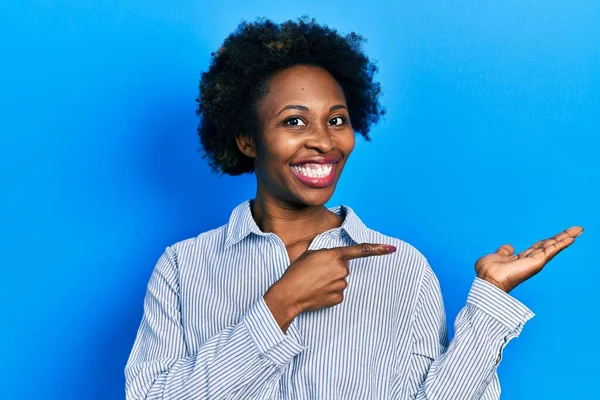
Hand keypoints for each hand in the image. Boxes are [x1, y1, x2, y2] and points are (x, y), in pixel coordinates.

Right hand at [264, 243, 395, 331]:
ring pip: (340, 280)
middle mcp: (342, 270)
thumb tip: (335, 261)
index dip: (378, 249)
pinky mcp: (339, 298)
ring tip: (313, 282)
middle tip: (315, 272)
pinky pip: (337, 292)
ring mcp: (341, 285)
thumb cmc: (296, 272)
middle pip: (343, 267)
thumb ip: (327, 254)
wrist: (289, 294)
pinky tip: (317, 292)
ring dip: (330, 280)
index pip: (361, 250)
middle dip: (332, 268)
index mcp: (335, 255)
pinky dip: (329, 292)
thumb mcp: (310, 254)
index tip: (392, 249)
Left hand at [475, 226, 583, 292]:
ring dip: (566, 237)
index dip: (549, 240)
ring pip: (553, 246)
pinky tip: (571, 237)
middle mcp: (530, 260)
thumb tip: (509, 246)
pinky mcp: (537, 262)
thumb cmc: (488, 272)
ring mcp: (535, 261)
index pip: (539, 247)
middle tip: (577, 229)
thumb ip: (504, 252)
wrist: (488, 280)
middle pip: (550, 245)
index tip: (559, 235)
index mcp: (521, 258)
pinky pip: (551, 250)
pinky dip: (562, 244)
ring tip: (579, 230)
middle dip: (563, 237)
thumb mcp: (496, 256)